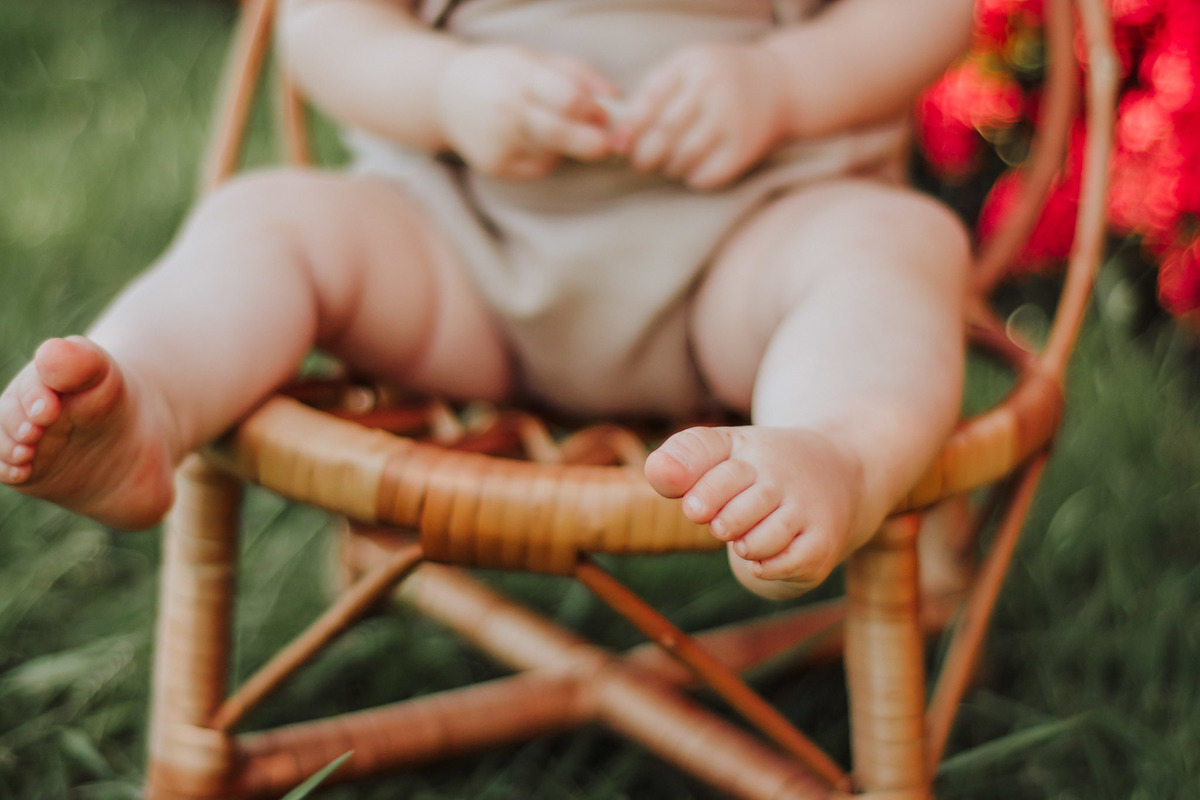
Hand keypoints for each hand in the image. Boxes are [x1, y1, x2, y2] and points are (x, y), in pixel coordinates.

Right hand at [436, 45, 617, 179]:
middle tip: (605, 146)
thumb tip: (617, 97)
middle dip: (588, 143)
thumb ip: (579, 74)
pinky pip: (537, 168)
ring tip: (552, 129)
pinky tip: (529, 141)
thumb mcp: (536, 59)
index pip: (565, 97)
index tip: (605, 114)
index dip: (590, 108)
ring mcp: (498, 142)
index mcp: (519, 77)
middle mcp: (505, 111)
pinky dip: (545, 157)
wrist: (447, 96)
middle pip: (557, 133)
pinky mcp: (495, 167)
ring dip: (565, 147)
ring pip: (550, 154)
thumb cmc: (503, 73)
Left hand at [613, 43, 789, 189]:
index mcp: (693, 65)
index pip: (649, 101)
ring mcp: (732, 119)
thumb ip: (655, 91)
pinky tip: (691, 170)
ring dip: (668, 167)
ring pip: (682, 157)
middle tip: (640, 162)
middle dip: (643, 155)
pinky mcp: (744, 148)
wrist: (780, 84)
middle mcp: (713, 89)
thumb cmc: (720, 79)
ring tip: (667, 163)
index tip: (617, 145)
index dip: (628, 129)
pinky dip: (692, 178)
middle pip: (663, 133)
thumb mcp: (689, 68)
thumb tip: (617, 132)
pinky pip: (706, 175)